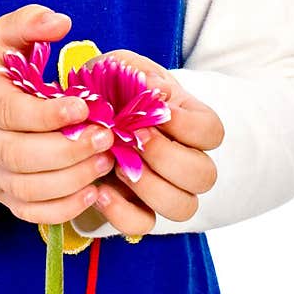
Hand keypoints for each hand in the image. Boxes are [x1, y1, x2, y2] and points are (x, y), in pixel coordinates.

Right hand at [0, 5, 118, 224]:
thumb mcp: (2, 37)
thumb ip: (28, 22)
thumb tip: (61, 22)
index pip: (8, 111)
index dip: (46, 114)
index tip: (83, 105)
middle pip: (17, 155)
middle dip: (66, 150)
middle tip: (104, 136)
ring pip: (25, 188)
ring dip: (69, 180)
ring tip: (104, 160)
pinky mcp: (3, 193)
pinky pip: (30, 212)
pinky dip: (62, 209)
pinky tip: (92, 190)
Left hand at [74, 50, 223, 236]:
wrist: (79, 115)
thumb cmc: (110, 87)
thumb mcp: (121, 68)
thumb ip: (138, 73)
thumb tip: (157, 89)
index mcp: (188, 122)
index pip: (213, 132)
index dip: (188, 126)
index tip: (157, 110)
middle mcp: (185, 160)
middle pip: (204, 175)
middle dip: (168, 157)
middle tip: (135, 138)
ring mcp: (164, 188)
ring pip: (183, 207)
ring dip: (151, 187)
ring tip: (118, 165)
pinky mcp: (138, 209)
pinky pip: (143, 225)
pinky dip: (122, 213)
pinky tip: (101, 191)